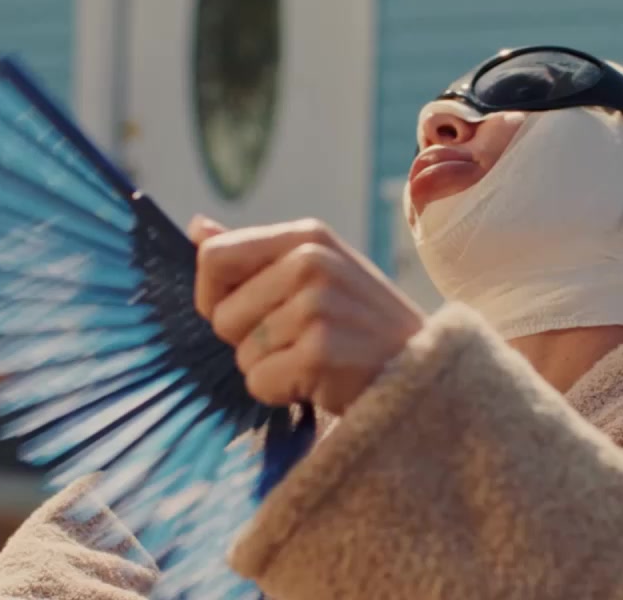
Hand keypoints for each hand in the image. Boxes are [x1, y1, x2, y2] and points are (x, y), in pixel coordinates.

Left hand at [188, 215, 425, 414]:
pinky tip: (320, 382)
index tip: (244, 315)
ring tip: (314, 360)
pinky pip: (260, 383)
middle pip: (220, 315)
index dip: (212, 296)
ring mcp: (317, 306)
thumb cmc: (359, 324)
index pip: (213, 257)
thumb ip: (253, 251)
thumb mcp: (314, 272)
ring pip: (241, 355)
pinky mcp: (321, 352)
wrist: (424, 372)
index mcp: (307, 236)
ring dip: (269, 369)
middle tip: (298, 342)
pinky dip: (281, 393)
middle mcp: (311, 263)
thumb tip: (197, 228)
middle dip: (246, 340)